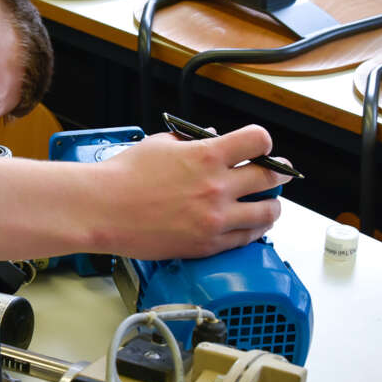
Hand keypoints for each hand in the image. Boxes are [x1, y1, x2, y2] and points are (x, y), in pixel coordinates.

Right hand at [98, 125, 288, 259]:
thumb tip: (211, 136)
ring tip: (268, 204)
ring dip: (271, 206)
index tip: (261, 147)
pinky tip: (249, 225)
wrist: (103, 210)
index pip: (258, 141)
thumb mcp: (159, 143)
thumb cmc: (124, 176)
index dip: (263, 142)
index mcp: (207, 155)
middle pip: (270, 178)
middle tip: (278, 174)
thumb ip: (190, 139)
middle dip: (278, 173)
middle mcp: (217, 186)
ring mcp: (215, 218)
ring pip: (267, 213)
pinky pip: (246, 238)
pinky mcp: (207, 244)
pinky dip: (253, 229)